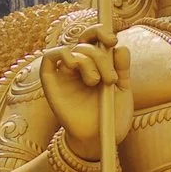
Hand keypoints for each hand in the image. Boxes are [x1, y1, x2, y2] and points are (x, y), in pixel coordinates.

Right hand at [40, 41, 131, 156]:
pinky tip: (74, 66)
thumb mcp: (122, 91)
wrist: (99, 139)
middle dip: (100, 56)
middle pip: (85, 43)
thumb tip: (121, 47)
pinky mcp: (51, 83)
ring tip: (96, 82)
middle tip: (110, 77)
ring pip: (73, 50)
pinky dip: (62, 54)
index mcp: (97, 64)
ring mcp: (65, 73)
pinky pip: (49, 58)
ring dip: (88, 62)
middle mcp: (80, 66)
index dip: (100, 32)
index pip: (94, 37)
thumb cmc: (111, 117)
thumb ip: (122, 69)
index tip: (113, 40)